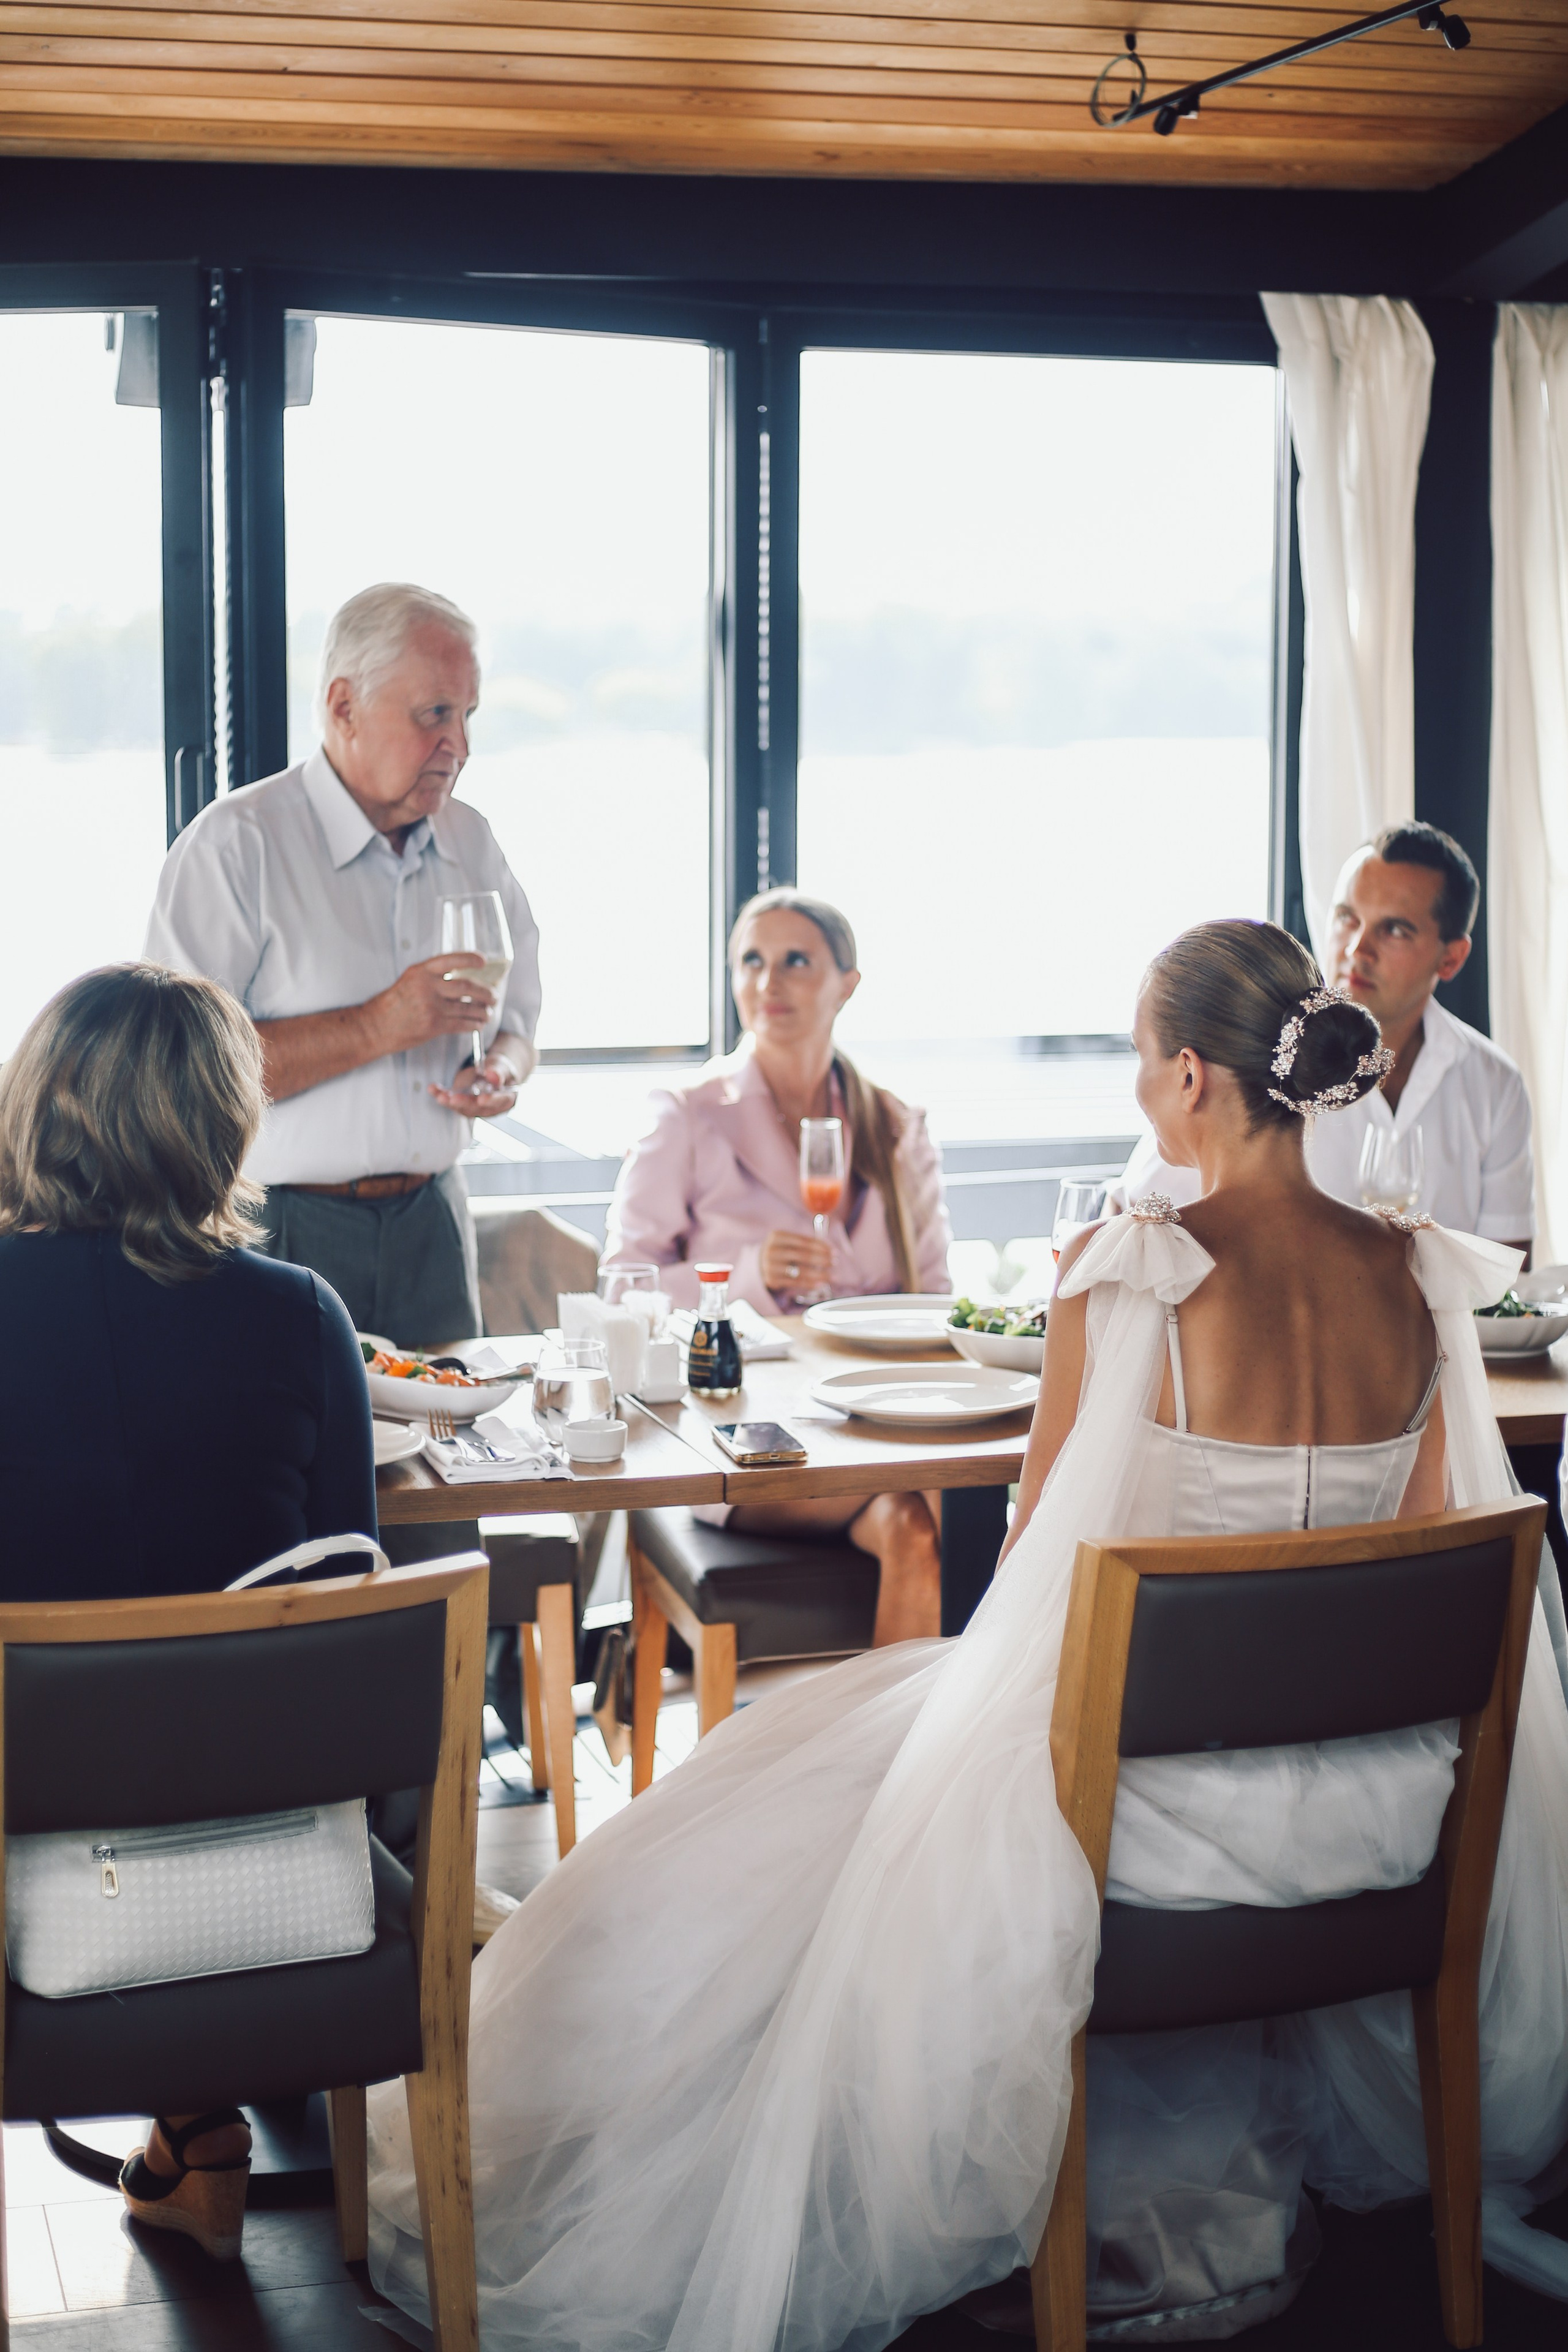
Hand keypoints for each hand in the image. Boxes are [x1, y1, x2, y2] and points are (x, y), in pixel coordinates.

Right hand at [368, 953, 497, 1057]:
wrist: (376, 1026)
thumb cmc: (394, 1004)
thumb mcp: (410, 980)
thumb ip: (433, 977)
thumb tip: (462, 978)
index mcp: (421, 971)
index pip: (450, 960)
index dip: (469, 959)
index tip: (483, 961)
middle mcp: (427, 986)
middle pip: (466, 986)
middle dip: (486, 992)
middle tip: (494, 996)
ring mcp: (431, 1006)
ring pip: (467, 1007)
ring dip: (483, 1011)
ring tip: (488, 1012)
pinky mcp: (434, 1025)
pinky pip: (462, 1023)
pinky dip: (474, 1024)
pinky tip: (478, 1024)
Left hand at [429, 1048, 523, 1119]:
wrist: (491, 1073)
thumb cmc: (500, 1071)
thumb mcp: (502, 1067)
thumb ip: (498, 1072)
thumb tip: (493, 1075)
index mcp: (505, 1099)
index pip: (499, 1101)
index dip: (490, 1101)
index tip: (482, 1098)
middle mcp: (488, 1107)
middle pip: (477, 1107)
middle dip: (464, 1103)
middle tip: (453, 1098)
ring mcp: (473, 1106)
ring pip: (461, 1107)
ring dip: (449, 1101)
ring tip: (439, 1095)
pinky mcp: (461, 1102)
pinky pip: (450, 1100)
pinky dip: (440, 1094)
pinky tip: (432, 1089)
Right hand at [759, 1229, 832, 1297]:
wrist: (758, 1264)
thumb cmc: (780, 1251)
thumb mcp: (787, 1242)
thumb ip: (805, 1244)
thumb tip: (830, 1250)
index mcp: (777, 1236)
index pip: (804, 1241)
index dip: (821, 1246)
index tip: (834, 1252)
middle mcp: (772, 1250)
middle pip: (803, 1256)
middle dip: (822, 1259)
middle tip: (835, 1262)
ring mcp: (770, 1266)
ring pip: (801, 1271)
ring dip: (820, 1274)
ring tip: (833, 1277)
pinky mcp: (771, 1280)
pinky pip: (795, 1282)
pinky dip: (810, 1284)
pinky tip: (821, 1284)